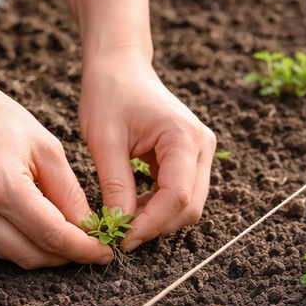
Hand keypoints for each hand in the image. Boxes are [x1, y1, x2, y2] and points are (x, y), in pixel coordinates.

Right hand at [0, 74, 111, 268]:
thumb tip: (88, 228)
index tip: (104, 252)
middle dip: (65, 257)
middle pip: (31, 255)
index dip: (83, 250)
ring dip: (41, 253)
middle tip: (89, 248)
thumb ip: (69, 193)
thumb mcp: (45, 146)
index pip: (52, 236)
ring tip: (65, 239)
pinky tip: (32, 228)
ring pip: (11, 256)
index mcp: (2, 187)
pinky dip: (17, 243)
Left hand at [79, 50, 215, 250]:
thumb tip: (120, 225)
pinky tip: (133, 204)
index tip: (122, 239)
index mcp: (182, 136)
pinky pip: (183, 194)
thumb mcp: (104, 141)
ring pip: (190, 205)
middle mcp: (202, 145)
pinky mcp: (193, 157)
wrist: (121, 66)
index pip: (177, 196)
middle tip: (121, 234)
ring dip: (159, 219)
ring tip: (124, 217)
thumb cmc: (109, 93)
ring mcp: (201, 151)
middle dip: (157, 226)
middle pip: (190, 206)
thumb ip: (115, 185)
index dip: (151, 224)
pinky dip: (160, 207)